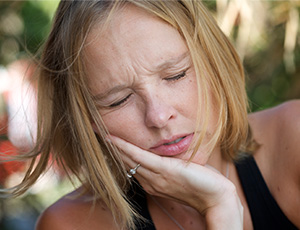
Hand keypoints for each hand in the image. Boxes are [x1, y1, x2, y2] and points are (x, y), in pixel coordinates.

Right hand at [108, 135, 242, 228]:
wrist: (216, 196)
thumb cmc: (201, 183)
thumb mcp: (181, 171)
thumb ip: (169, 164)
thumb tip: (163, 153)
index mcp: (153, 181)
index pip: (130, 164)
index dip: (117, 152)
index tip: (107, 140)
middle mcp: (149, 180)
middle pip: (124, 161)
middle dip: (109, 147)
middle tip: (95, 132)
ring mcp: (155, 176)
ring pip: (127, 158)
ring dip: (111, 145)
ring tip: (98, 133)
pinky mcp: (163, 170)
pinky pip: (138, 156)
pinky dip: (123, 147)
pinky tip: (112, 139)